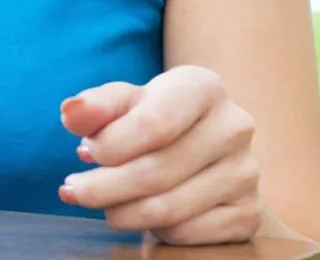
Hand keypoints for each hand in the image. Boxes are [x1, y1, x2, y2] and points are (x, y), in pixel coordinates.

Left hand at [59, 65, 263, 245]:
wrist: (205, 153)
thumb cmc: (153, 119)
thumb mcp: (123, 104)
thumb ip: (95, 107)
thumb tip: (70, 112)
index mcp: (203, 86)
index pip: (154, 123)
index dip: (111, 145)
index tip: (84, 152)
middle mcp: (234, 126)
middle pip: (157, 171)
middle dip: (104, 186)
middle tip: (73, 190)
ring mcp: (247, 172)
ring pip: (169, 208)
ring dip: (121, 212)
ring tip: (100, 204)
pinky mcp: (249, 213)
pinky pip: (188, 233)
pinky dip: (152, 230)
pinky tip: (137, 214)